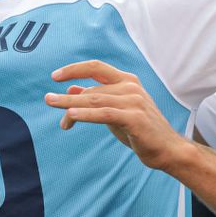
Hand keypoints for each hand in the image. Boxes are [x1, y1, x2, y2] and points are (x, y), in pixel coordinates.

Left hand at [45, 61, 191, 172]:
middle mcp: (130, 87)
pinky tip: (70, 116)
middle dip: (67, 98)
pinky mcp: (135, 118)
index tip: (55, 76)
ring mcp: (134, 101)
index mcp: (126, 81)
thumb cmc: (140, 130)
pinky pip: (105, 114)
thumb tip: (71, 90)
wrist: (167, 149)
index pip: (96, 68)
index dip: (74, 69)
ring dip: (70, 104)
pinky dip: (86, 114)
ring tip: (53, 105)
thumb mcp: (115, 110)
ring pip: (94, 100)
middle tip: (48, 99)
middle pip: (91, 89)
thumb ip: (96, 99)